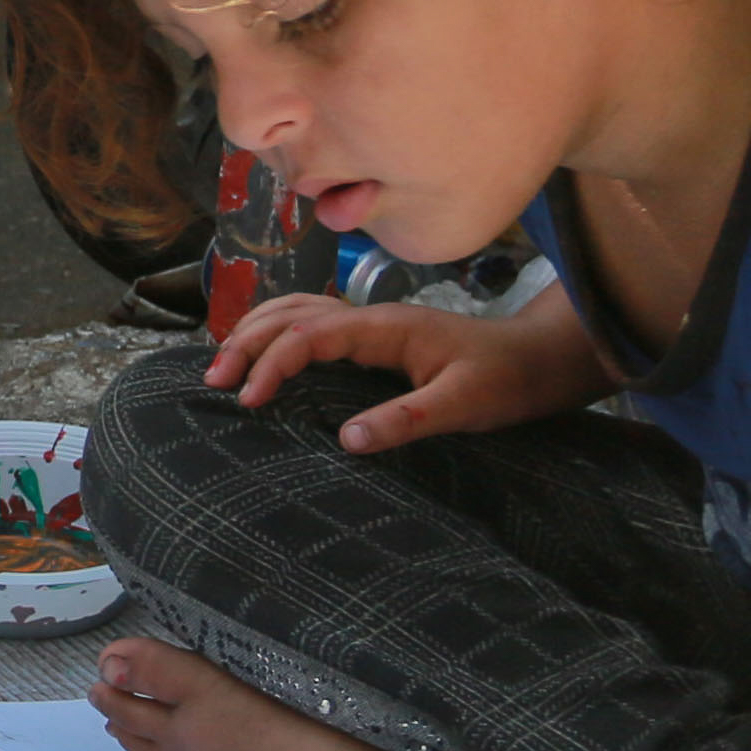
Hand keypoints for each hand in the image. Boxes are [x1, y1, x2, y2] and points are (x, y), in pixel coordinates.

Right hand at [202, 288, 605, 452]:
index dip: (273, 363)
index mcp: (387, 328)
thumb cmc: (504, 380)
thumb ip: (407, 420)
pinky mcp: (374, 339)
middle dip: (247, 340)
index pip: (311, 334)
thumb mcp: (462, 405)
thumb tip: (347, 440)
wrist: (537, 359)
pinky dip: (278, 333)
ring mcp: (372, 324)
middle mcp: (372, 318)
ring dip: (256, 330)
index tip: (249, 401)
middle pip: (292, 312)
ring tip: (224, 365)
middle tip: (214, 380)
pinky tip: (264, 356)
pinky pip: (313, 324)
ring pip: (297, 310)